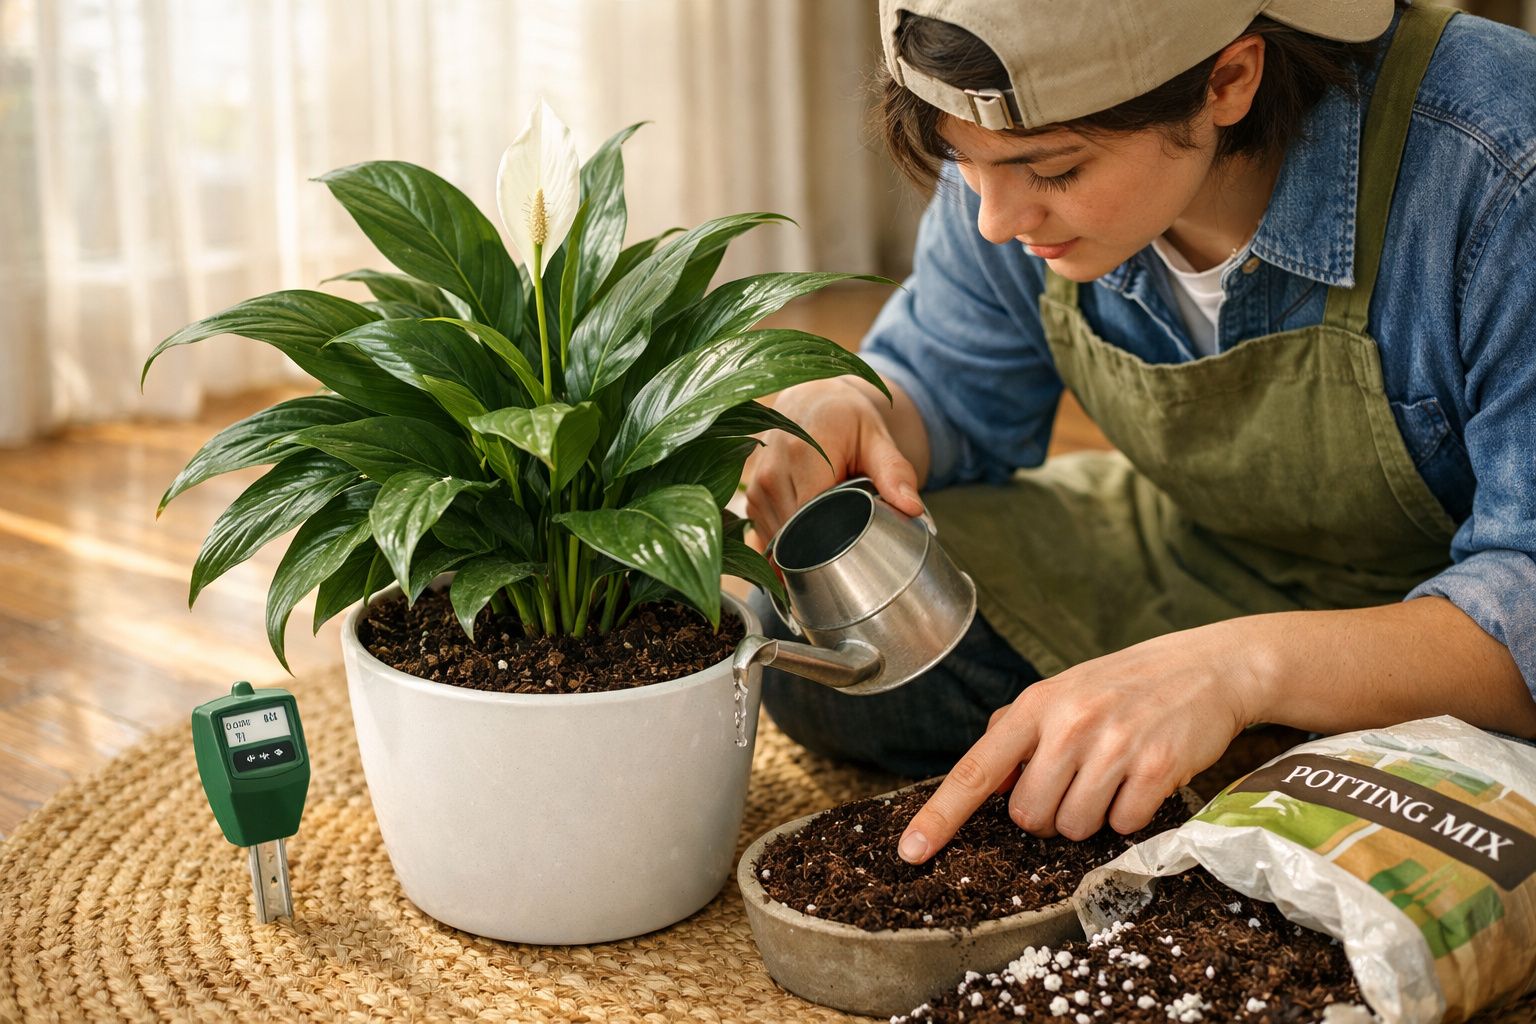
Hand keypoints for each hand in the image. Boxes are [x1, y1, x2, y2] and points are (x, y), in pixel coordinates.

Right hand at [744, 376, 924, 548]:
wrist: (812, 399)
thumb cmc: (847, 420)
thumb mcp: (877, 440)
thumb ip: (895, 474)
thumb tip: (913, 510)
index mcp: (803, 454)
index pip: (812, 521)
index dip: (834, 542)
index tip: (855, 548)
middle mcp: (771, 470)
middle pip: (795, 534)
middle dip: (821, 547)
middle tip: (847, 543)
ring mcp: (757, 485)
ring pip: (780, 539)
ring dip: (803, 545)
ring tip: (827, 532)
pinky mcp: (752, 497)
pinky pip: (766, 535)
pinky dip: (788, 542)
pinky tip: (805, 534)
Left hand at [896, 620, 1264, 862]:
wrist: (1204, 668)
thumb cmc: (1123, 686)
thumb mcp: (1060, 692)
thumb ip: (1017, 733)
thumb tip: (980, 778)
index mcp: (1035, 706)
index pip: (974, 770)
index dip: (940, 816)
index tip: (910, 851)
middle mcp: (1069, 724)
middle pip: (1026, 816)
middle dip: (1045, 814)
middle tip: (1074, 781)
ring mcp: (1114, 746)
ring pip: (1072, 828)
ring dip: (1088, 818)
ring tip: (1109, 778)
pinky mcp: (1157, 768)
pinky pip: (1122, 826)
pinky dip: (1128, 816)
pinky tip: (1139, 782)